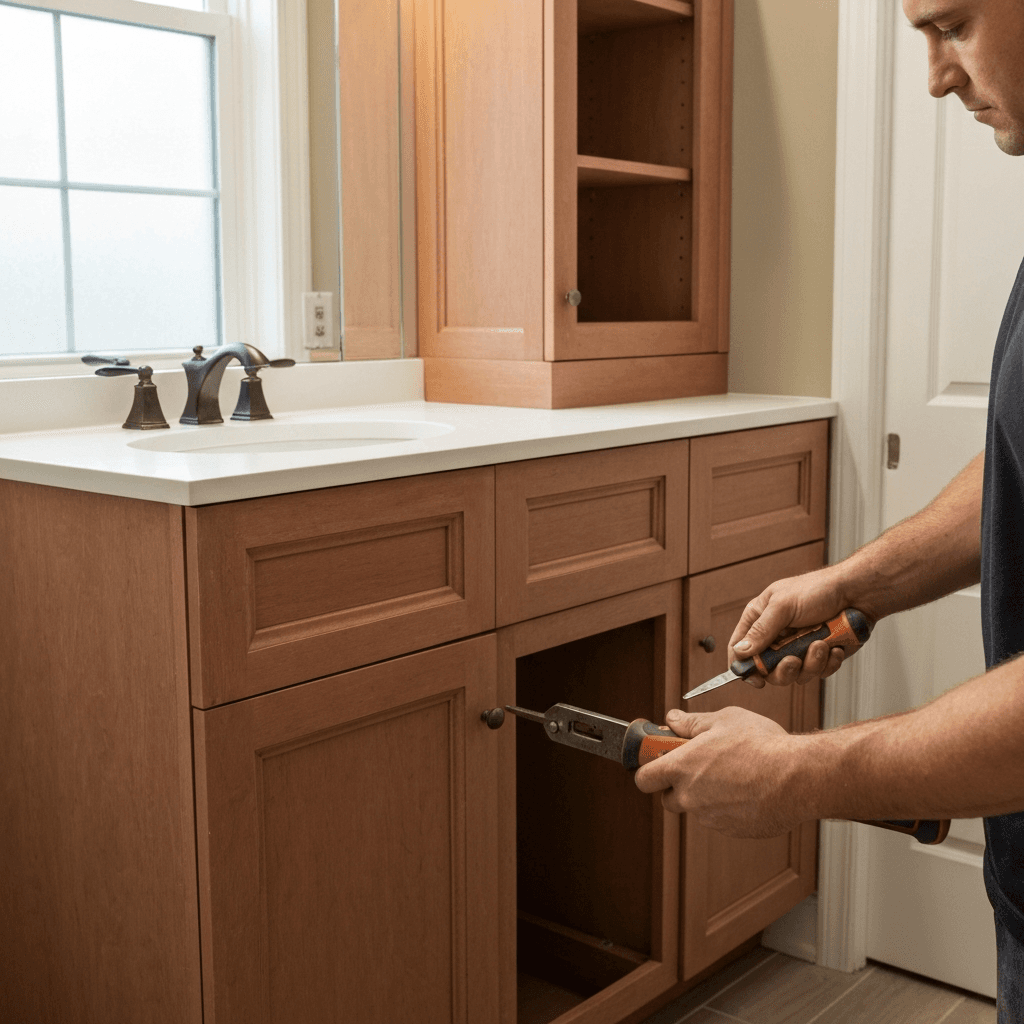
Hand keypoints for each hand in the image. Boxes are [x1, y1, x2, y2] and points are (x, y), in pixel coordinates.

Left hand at [634, 707, 802, 837]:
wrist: (798, 778)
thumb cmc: (762, 745)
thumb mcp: (724, 720)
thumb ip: (692, 722)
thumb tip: (672, 719)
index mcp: (682, 768)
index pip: (644, 779)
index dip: (647, 771)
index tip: (656, 763)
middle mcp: (691, 797)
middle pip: (669, 799)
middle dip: (678, 786)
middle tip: (699, 768)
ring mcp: (711, 818)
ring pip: (698, 809)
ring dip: (707, 796)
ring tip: (735, 774)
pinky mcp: (733, 831)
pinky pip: (721, 819)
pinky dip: (728, 808)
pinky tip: (749, 790)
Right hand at [728, 568, 857, 687]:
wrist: (857, 593)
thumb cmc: (818, 589)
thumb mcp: (783, 606)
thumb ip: (761, 630)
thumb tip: (740, 652)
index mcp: (760, 619)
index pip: (739, 648)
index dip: (744, 667)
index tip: (756, 680)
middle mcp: (776, 636)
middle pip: (767, 669)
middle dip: (783, 670)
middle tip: (794, 660)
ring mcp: (798, 647)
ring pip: (795, 674)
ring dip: (811, 663)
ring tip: (821, 644)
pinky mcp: (820, 656)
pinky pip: (818, 672)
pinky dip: (828, 662)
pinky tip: (834, 646)